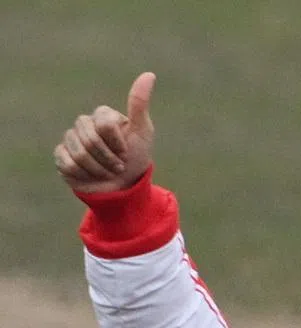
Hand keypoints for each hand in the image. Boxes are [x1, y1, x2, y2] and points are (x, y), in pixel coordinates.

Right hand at [53, 72, 155, 193]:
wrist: (124, 189)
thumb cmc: (136, 160)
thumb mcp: (142, 132)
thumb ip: (139, 104)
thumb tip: (149, 74)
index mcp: (102, 116)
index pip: (104, 124)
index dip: (118, 143)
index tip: (126, 152)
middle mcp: (84, 124)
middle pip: (90, 139)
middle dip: (109, 159)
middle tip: (119, 166)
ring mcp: (71, 139)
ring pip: (79, 152)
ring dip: (99, 169)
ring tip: (107, 173)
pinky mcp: (62, 156)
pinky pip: (68, 162)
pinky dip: (84, 174)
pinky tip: (91, 176)